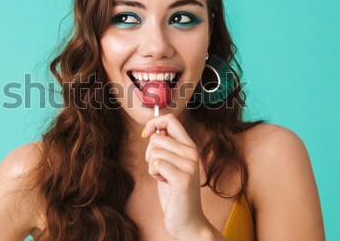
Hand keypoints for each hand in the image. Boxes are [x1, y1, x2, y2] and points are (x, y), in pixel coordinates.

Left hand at [143, 113, 209, 239]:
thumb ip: (165, 146)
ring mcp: (189, 165)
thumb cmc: (174, 191)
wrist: (187, 220)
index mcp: (190, 146)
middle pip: (156, 138)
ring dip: (152, 166)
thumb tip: (153, 128)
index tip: (147, 134)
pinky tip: (163, 182)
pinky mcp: (183, 178)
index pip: (171, 120)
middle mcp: (192, 152)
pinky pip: (156, 164)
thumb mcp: (170, 163)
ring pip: (154, 152)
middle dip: (149, 154)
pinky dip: (153, 174)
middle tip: (159, 169)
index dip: (154, 123)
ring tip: (163, 177)